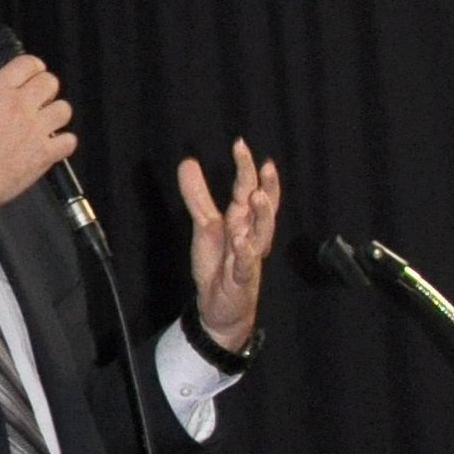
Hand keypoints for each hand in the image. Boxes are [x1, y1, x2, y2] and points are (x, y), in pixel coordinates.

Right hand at [0, 55, 76, 208]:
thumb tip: (5, 97)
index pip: (27, 63)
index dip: (35, 68)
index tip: (35, 77)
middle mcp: (19, 105)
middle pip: (50, 82)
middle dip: (47, 92)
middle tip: (39, 104)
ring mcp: (35, 129)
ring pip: (64, 109)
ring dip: (56, 117)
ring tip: (46, 127)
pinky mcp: (44, 154)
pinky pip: (69, 141)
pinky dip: (63, 144)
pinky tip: (53, 148)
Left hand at [177, 139, 280, 351]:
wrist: (219, 308)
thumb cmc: (218, 265)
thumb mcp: (204, 227)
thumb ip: (198, 196)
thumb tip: (187, 162)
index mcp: (242, 220)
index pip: (248, 189)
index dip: (246, 168)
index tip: (240, 145)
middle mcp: (251, 235)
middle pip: (262, 207)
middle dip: (265, 186)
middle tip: (264, 165)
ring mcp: (249, 257)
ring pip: (262, 234)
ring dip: (262, 215)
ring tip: (256, 196)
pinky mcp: (242, 279)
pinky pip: (246, 264)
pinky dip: (245, 253)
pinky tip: (241, 240)